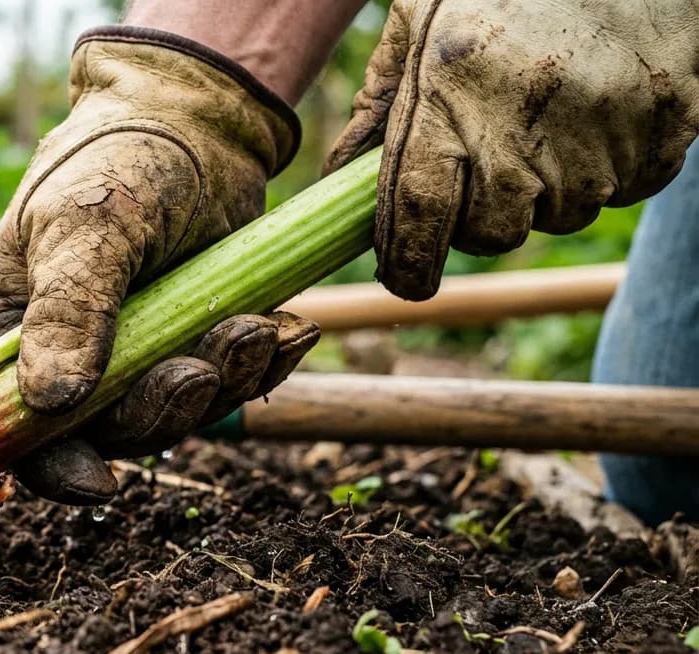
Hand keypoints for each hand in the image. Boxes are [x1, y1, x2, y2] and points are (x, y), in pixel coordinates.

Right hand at [0, 27, 316, 503]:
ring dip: (222, 383)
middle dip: (162, 410)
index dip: (55, 467)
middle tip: (200, 367)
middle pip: (111, 432)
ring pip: (178, 413)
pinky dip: (262, 366)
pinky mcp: (199, 339)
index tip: (103, 483)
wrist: (194, 119)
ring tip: (257, 328)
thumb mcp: (84, 227)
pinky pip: (230, 383)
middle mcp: (73, 356)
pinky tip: (289, 330)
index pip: (20, 429)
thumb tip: (49, 400)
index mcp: (16, 335)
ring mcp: (141, 352)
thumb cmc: (118, 160)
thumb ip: (68, 310)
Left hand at [326, 0, 698, 300]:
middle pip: (490, 232)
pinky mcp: (662, 136)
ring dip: (546, 190)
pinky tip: (597, 113)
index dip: (407, 262)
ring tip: (546, 118)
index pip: (418, 212)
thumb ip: (378, 95)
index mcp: (453, 93)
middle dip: (478, 216)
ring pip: (559, 216)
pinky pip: (624, 191)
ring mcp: (600, 137)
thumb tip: (336, 171)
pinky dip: (607, 167)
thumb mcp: (423, 14)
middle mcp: (524, 126)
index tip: (404, 280)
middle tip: (485, 160)